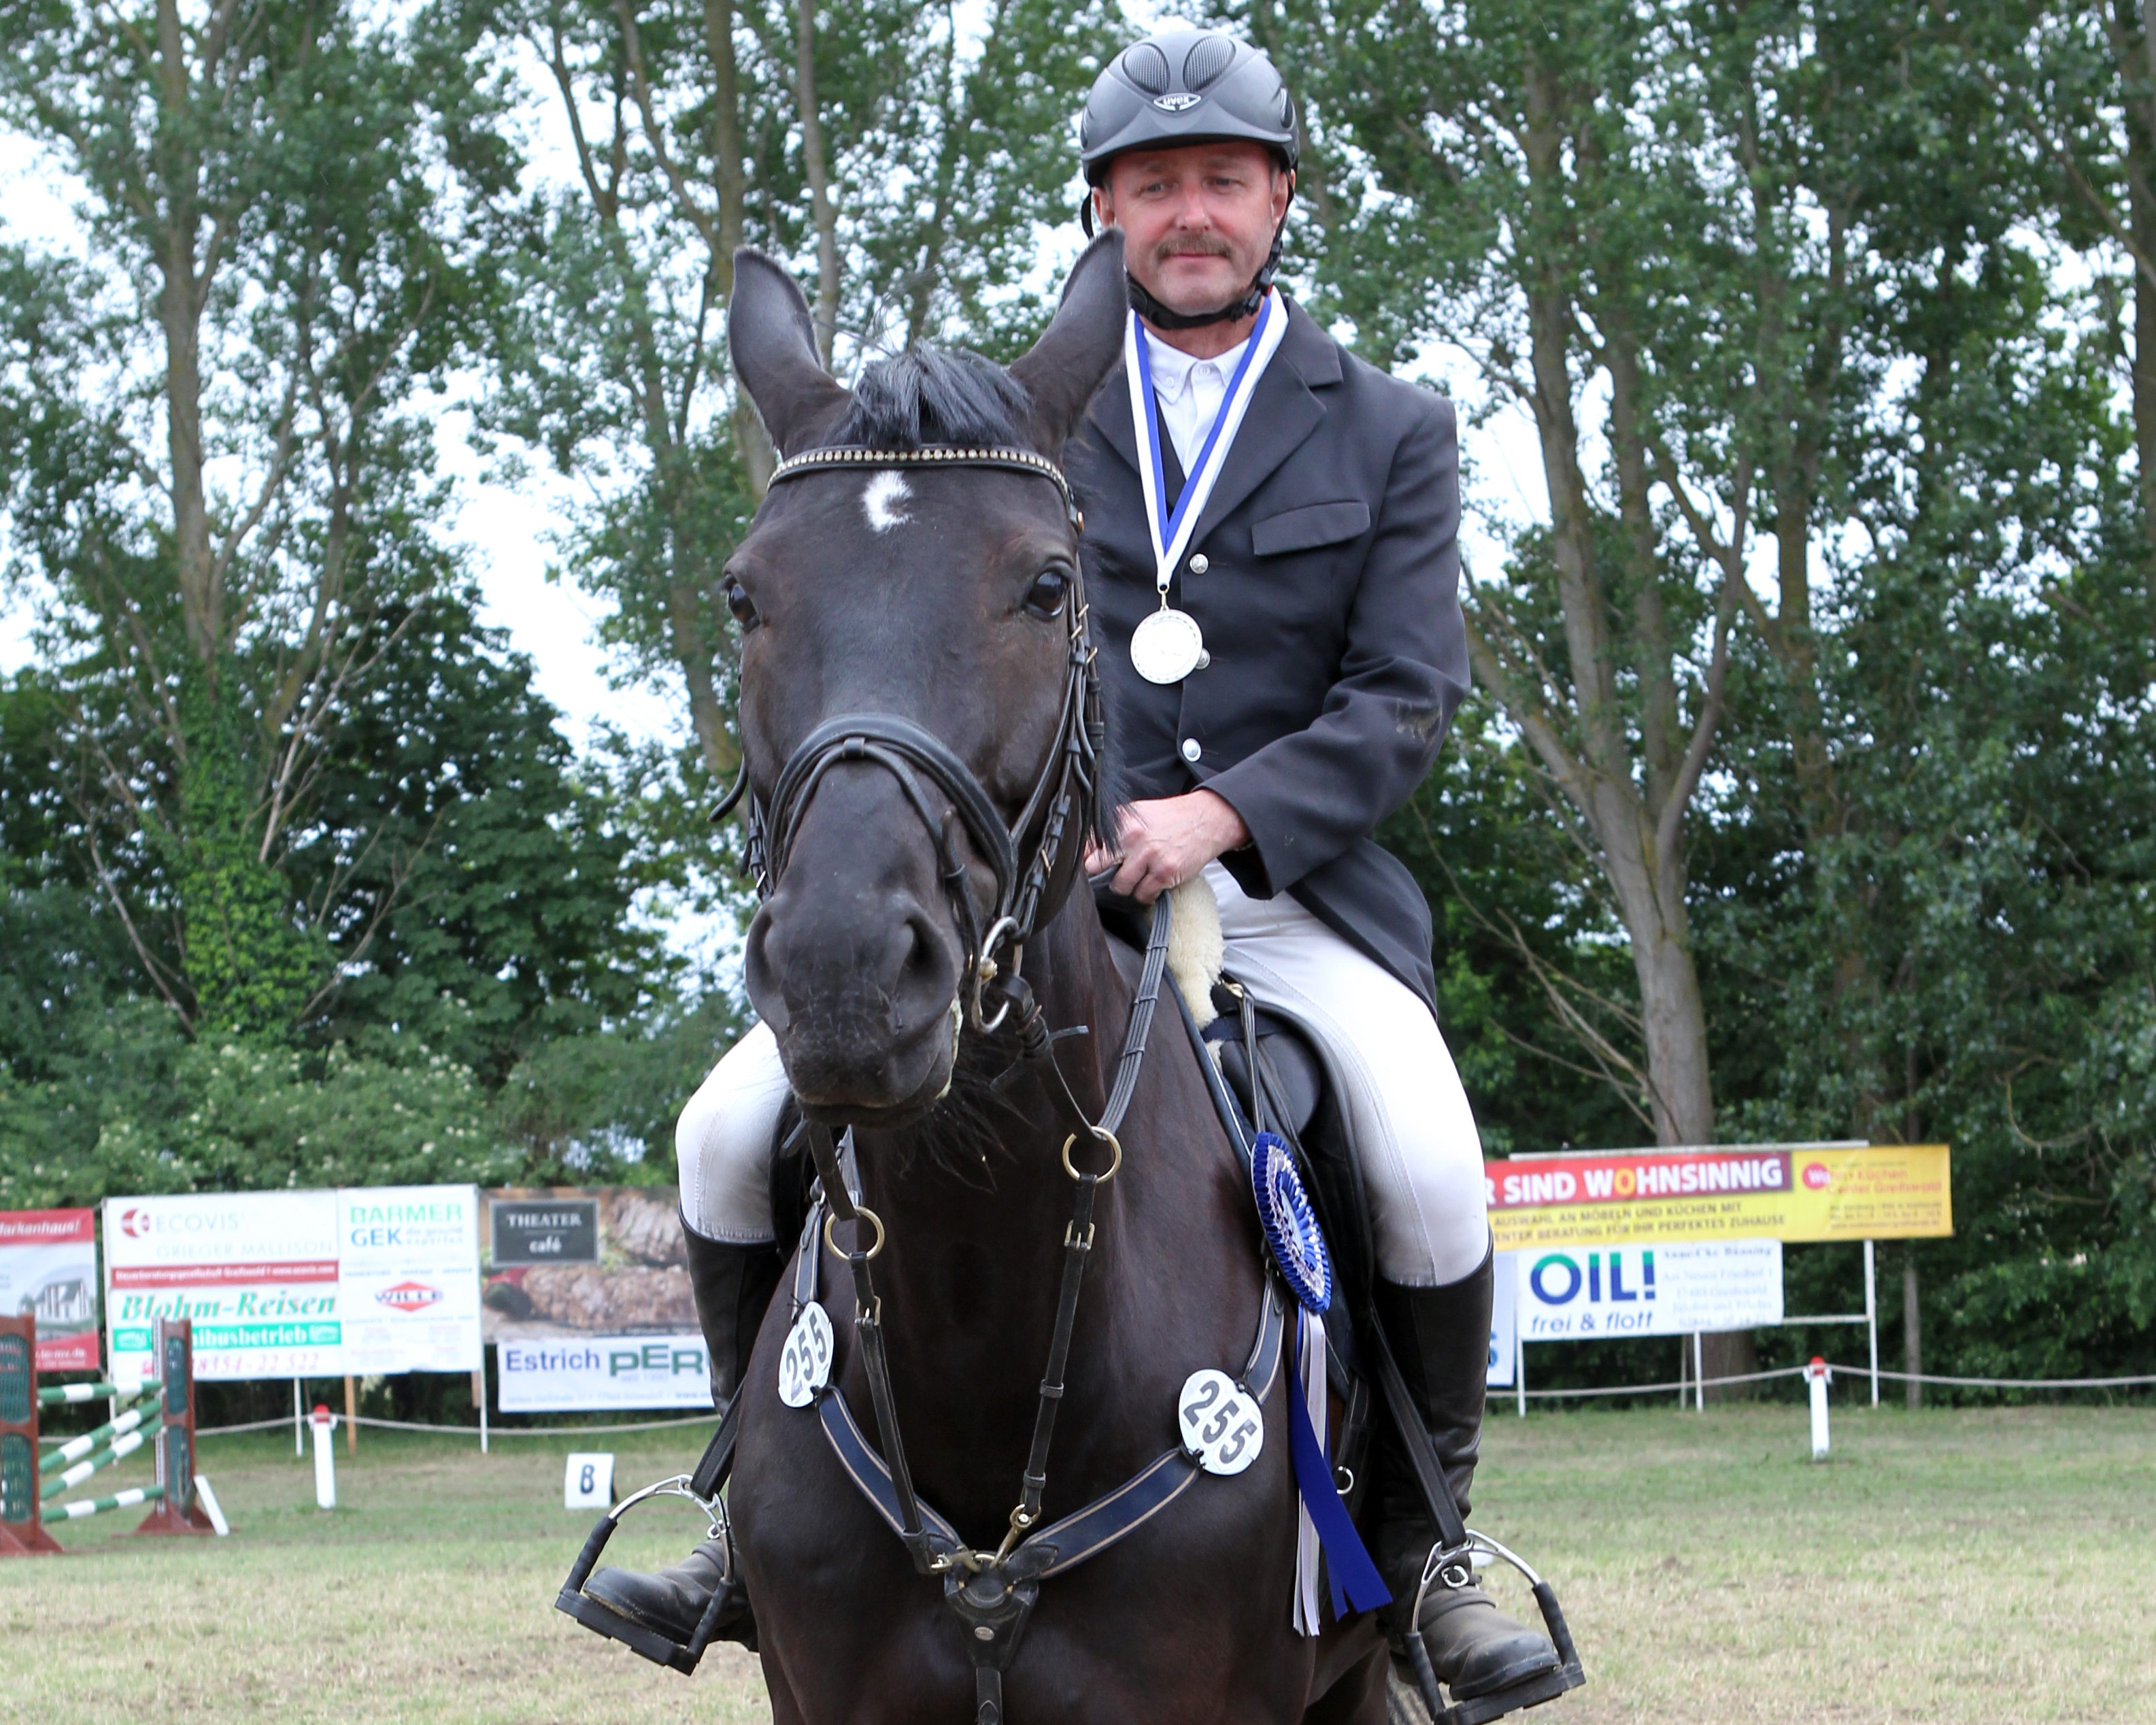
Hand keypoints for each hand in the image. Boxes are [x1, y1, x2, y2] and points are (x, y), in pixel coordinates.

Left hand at [1083, 789, 1249, 903]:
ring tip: (1139, 875)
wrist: (1206, 820)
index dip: (1087, 859)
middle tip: (1113, 872)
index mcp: (1121, 822)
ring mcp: (1149, 856)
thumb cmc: (1170, 818)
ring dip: (1128, 886)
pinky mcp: (1165, 872)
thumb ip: (1112, 830)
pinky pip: (1143, 895)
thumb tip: (1085, 851)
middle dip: (1101, 875)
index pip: (1087, 847)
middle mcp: (1132, 837)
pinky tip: (1153, 881)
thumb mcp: (1136, 814)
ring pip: (1120, 887)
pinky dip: (1146, 893)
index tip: (1092, 864)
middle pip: (1095, 868)